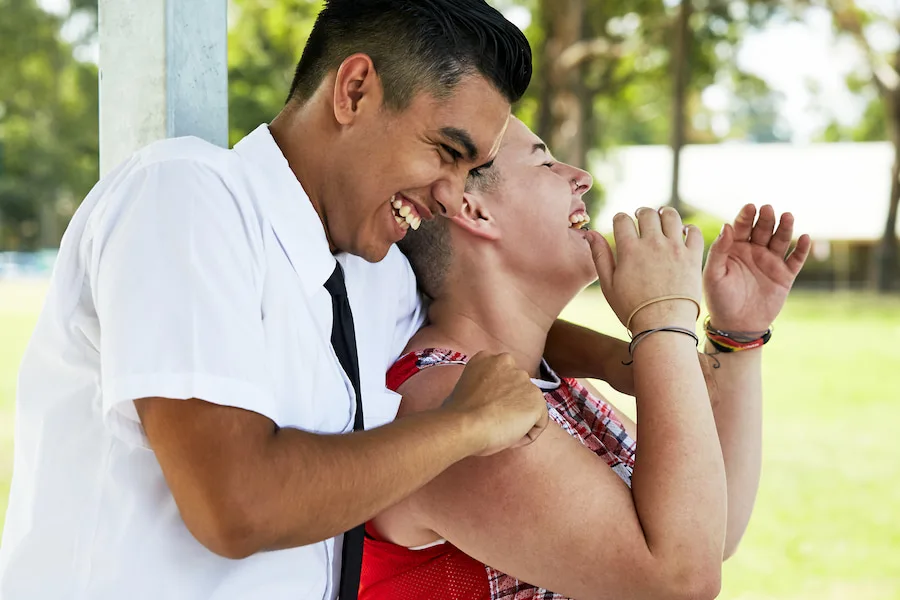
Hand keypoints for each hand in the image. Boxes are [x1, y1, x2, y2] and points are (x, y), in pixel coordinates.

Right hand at [444, 352, 548, 456]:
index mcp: (487, 358)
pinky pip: (538, 424)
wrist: (464, 424)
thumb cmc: (456, 413)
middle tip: (495, 422)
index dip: (496, 397)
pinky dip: (527, 435)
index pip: (502, 377)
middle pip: (517, 389)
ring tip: (501, 431)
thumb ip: (479, 386)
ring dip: (519, 420)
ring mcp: (524, 381)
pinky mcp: (536, 401)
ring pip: (529, 406)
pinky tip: (510, 438)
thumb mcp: (463, 387)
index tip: (486, 410)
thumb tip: (481, 399)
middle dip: (510, 405)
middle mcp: (508, 363)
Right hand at [586, 207, 703, 331]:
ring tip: (662, 218)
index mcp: (629, 250)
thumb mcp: (608, 285)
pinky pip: (693, 232)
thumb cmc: (632, 309)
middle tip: (641, 218)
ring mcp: (675, 249)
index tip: (621, 224)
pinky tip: (682, 233)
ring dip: (664, 214)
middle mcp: (653, 244)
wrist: (663, 325)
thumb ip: (600, 255)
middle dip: (641, 213)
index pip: (622, 219)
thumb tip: (590, 233)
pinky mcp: (692, 257)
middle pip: (647, 213)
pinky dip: (687, 228)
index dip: (620, 219)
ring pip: (671, 216)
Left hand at [704, 204, 810, 331]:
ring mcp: (771, 262)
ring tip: (787, 216)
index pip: (741, 227)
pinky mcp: (785, 275)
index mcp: (734, 248)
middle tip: (768, 209)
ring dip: (785, 228)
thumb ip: (719, 251)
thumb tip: (726, 226)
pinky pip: (796, 260)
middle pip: (763, 229)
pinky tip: (805, 238)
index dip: (746, 216)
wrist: (736, 326)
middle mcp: (754, 251)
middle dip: (766, 218)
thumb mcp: (714, 275)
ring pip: (780, 240)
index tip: (750, 207)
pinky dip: (801, 249)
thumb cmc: (719, 299)